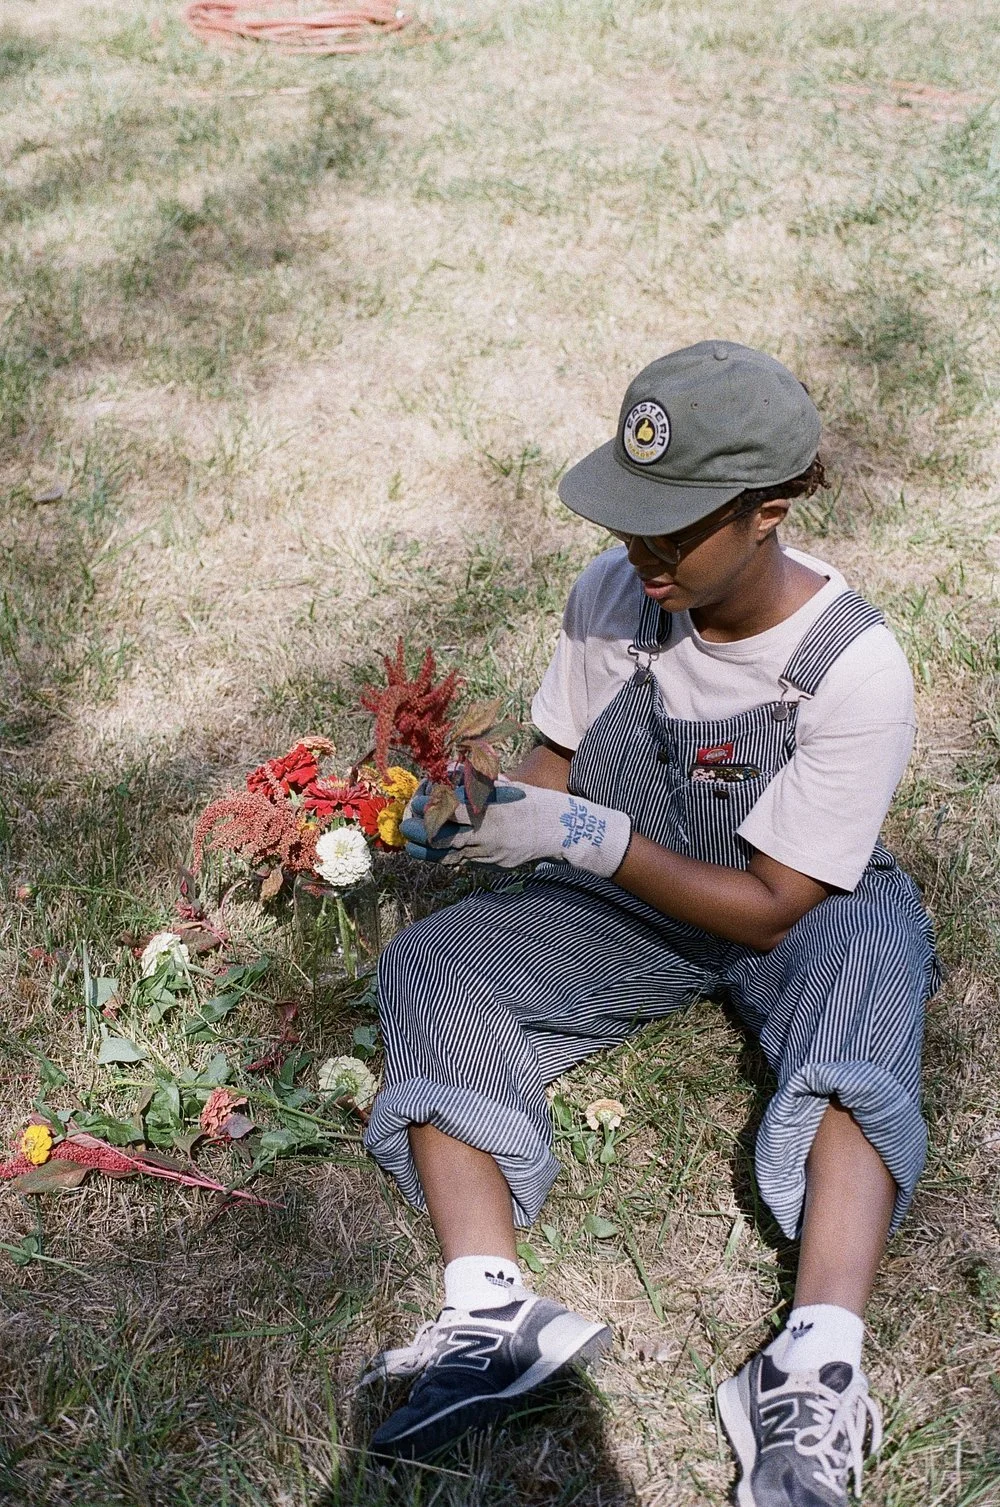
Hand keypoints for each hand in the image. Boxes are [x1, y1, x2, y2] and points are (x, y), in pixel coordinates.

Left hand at [401, 779, 630, 878]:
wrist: (559, 830)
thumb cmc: (531, 802)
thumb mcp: (504, 785)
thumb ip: (475, 780)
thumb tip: (447, 770)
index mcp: (487, 811)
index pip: (446, 810)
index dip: (426, 807)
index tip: (417, 801)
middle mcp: (484, 836)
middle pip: (440, 838)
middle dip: (418, 832)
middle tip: (407, 825)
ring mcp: (487, 855)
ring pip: (446, 857)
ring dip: (425, 850)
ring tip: (411, 844)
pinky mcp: (491, 867)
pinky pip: (462, 863)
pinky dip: (445, 856)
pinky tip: (435, 850)